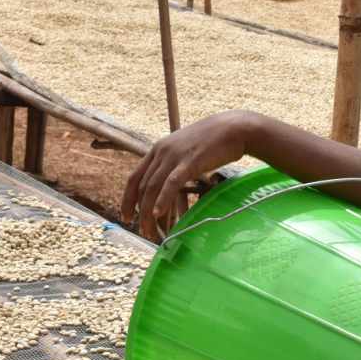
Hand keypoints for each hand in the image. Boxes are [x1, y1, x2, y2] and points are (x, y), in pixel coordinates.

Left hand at [122, 111, 258, 239]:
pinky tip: (159, 213)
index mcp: (158, 149)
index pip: (134, 177)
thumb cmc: (213, 141)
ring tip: (150, 230)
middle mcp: (162, 152)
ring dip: (148, 212)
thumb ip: (175, 164)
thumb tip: (171, 185)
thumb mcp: (186, 150)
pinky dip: (163, 199)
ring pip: (153, 187)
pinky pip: (171, 183)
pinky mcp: (190, 162)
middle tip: (143, 231)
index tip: (127, 216)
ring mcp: (175, 156)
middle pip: (143, 186)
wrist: (234, 128)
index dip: (127, 199)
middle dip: (139, 212)